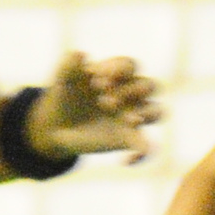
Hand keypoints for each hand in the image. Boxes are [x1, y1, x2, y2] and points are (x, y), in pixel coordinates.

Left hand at [36, 52, 161, 159]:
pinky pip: (148, 146)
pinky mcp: (130, 138)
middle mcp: (131, 93)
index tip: (97, 79)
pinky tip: (126, 160)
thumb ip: (68, 66)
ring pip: (158, 111)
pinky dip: (143, 152)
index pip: (129, 65)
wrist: (55, 125)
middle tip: (106, 101)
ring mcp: (133, 115)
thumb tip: (81, 54)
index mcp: (116, 75)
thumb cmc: (64, 96)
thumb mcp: (61, 81)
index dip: (118, 69)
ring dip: (147, 114)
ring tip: (129, 120)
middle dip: (133, 90)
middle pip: (150, 85)